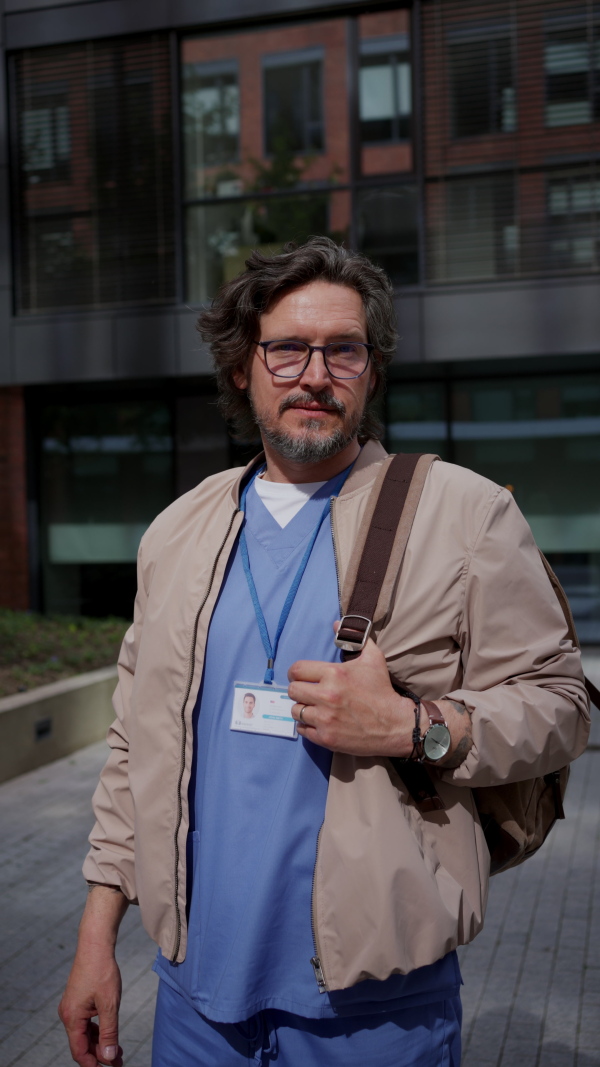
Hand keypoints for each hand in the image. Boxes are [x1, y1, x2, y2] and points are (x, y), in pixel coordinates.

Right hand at [59, 948, 122, 1065]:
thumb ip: (109, 1032)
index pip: (79, 1051)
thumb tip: (109, 1057)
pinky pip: (85, 1023)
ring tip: (118, 1051)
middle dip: (100, 1055)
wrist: (95, 945)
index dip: (93, 1063)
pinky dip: (97, 1030)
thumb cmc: (102, 971)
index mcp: (72, 1018)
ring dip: (99, 1043)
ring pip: (84, 1034)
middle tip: (119, 1062)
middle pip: (82, 1044)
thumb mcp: (109, 1004)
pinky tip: (109, 1033)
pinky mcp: (77, 1001)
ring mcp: (71, 1007)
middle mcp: (68, 1014)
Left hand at [288, 628, 416, 756]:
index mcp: (334, 674)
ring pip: (295, 711)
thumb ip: (356, 638)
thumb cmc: (382, 690)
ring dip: (302, 708)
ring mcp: (325, 718)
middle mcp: (326, 696)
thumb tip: (336, 624)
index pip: (297, 670)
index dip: (295, 673)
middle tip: (308, 692)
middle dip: (298, 690)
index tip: (300, 677)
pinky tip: (317, 721)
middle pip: (292, 690)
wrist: (395, 724)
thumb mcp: (373, 659)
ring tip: (313, 707)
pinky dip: (306, 726)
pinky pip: (301, 729)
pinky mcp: (326, 737)